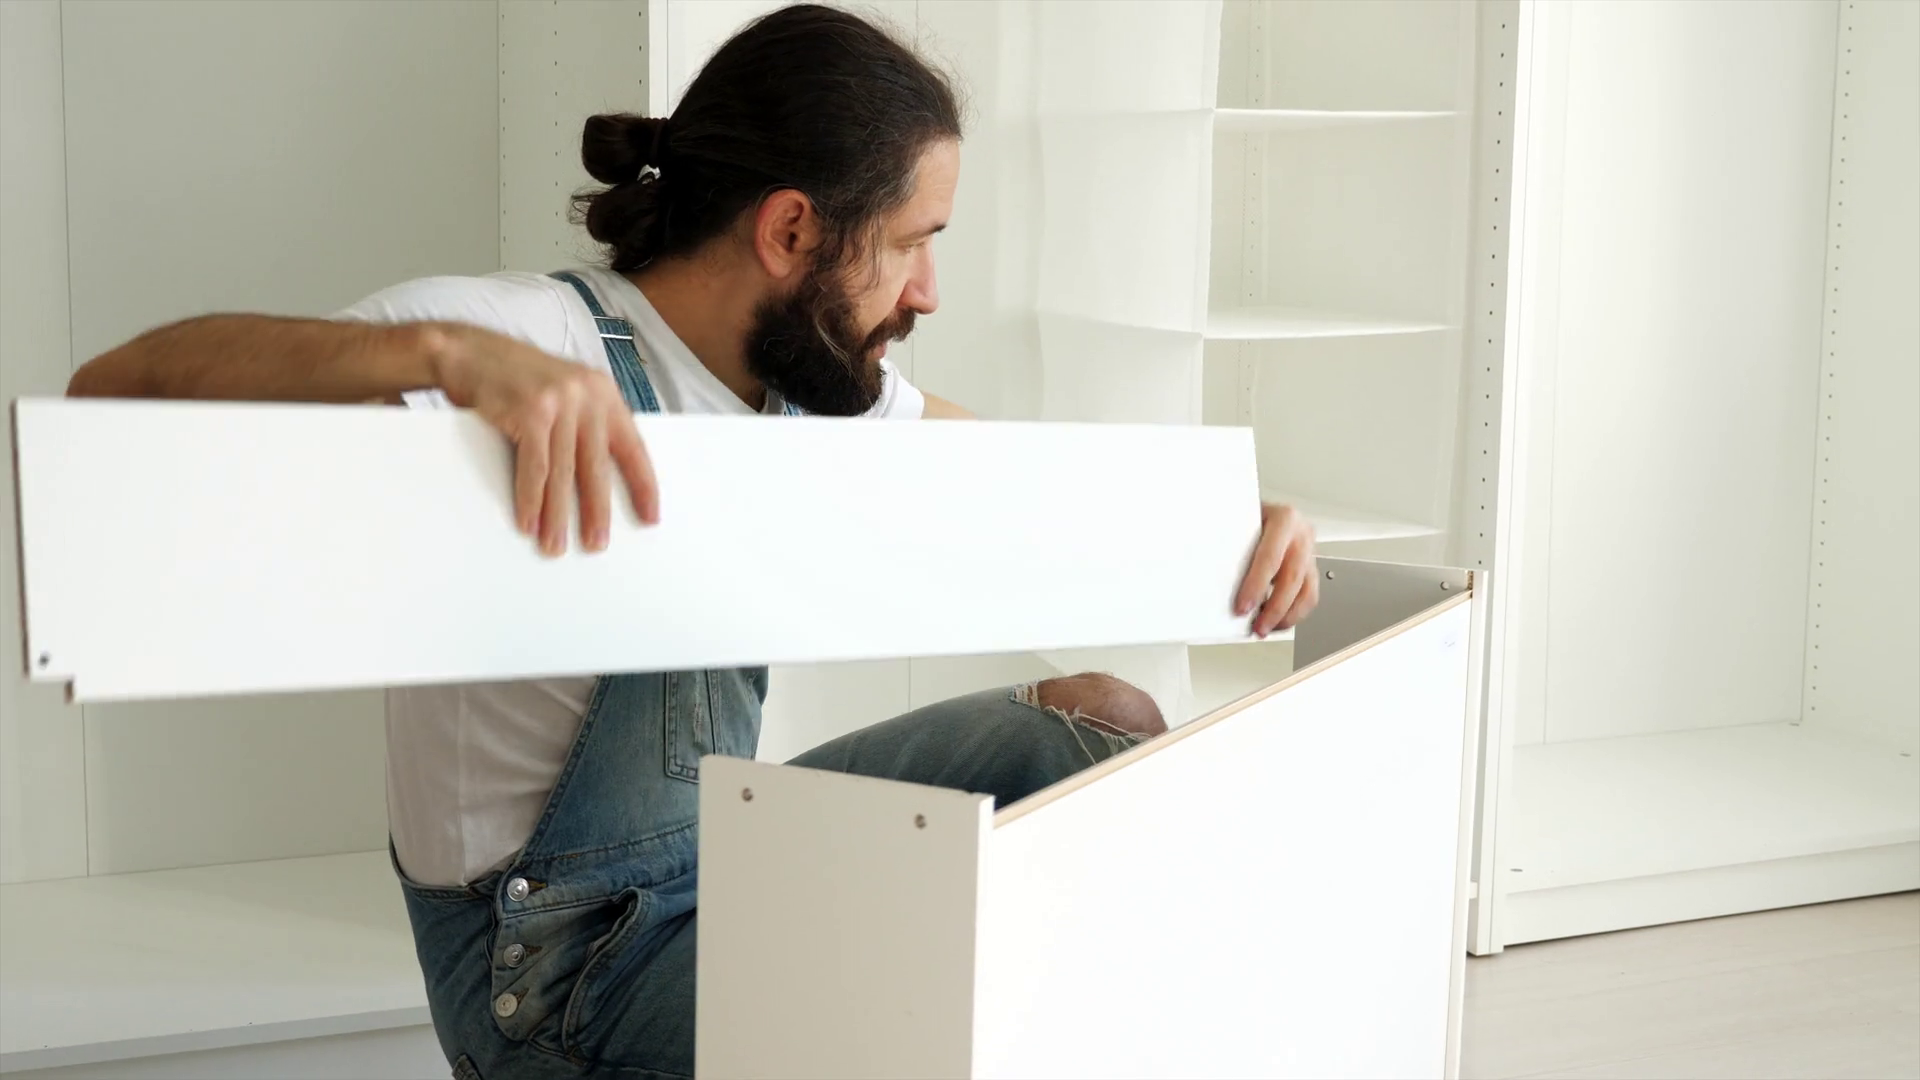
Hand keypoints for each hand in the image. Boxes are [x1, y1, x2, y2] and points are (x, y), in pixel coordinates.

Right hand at [431, 323, 657, 554]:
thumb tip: (600, 481)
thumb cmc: (519, 380)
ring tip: (556, 545)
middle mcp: (587, 396)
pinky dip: (531, 500)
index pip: (632, 448)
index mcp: (604, 395)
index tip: (650, 517)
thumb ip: (586, 425)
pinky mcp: (530, 412)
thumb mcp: (566, 393)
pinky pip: (534, 467)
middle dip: (597, 511)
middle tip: (596, 544)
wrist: (471, 352)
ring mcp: (559, 402)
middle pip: (597, 466)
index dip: (643, 485)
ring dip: (558, 515)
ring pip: (563, 472)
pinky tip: (529, 523)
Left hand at [1234, 503, 1318, 636]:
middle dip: (1273, 608)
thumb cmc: (1249, 514)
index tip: (1242, 607)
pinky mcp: (1311, 567)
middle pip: (1291, 578)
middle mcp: (1301, 534)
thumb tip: (1213, 575)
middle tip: (1257, 626)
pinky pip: (1309, 595)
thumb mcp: (1240, 519)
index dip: (1256, 586)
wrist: (1263, 508)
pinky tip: (1278, 621)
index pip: (1270, 558)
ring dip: (1285, 616)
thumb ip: (1232, 543)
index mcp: (1284, 518)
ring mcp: (1310, 551)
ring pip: (1306, 591)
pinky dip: (1294, 613)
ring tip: (1266, 628)